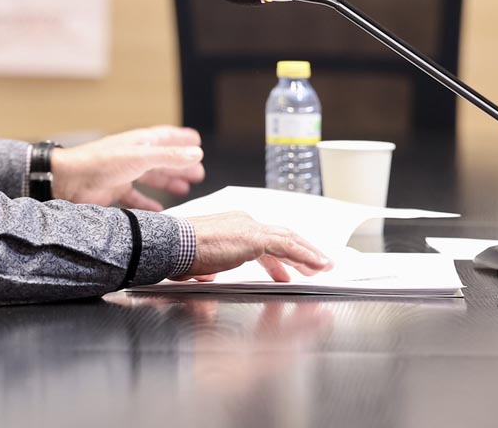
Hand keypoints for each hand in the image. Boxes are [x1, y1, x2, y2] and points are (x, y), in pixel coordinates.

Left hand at [50, 125, 204, 210]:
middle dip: (180, 165)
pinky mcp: (114, 191)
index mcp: (139, 143)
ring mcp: (123, 173)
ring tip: (184, 189)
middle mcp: (132, 156)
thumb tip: (197, 153)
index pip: (166, 137)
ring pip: (151, 178)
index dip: (182, 139)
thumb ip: (169, 157)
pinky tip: (158, 210)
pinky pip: (136, 198)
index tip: (197, 142)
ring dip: (168, 182)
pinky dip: (148, 204)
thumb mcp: (140, 158)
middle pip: (162, 159)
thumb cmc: (101, 163)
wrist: (68, 180)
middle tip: (198, 173)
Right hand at [184, 212, 332, 281]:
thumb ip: (208, 267)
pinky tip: (317, 265)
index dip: (279, 255)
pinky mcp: (255, 238)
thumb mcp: (198, 261)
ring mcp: (250, 228)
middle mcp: (244, 221)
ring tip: (324, 266)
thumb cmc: (178, 253)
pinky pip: (288, 247)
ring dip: (309, 254)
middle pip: (281, 236)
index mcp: (232, 224)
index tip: (287, 270)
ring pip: (289, 240)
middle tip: (315, 266)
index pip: (263, 239)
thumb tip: (207, 276)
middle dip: (300, 252)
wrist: (172, 245)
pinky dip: (305, 255)